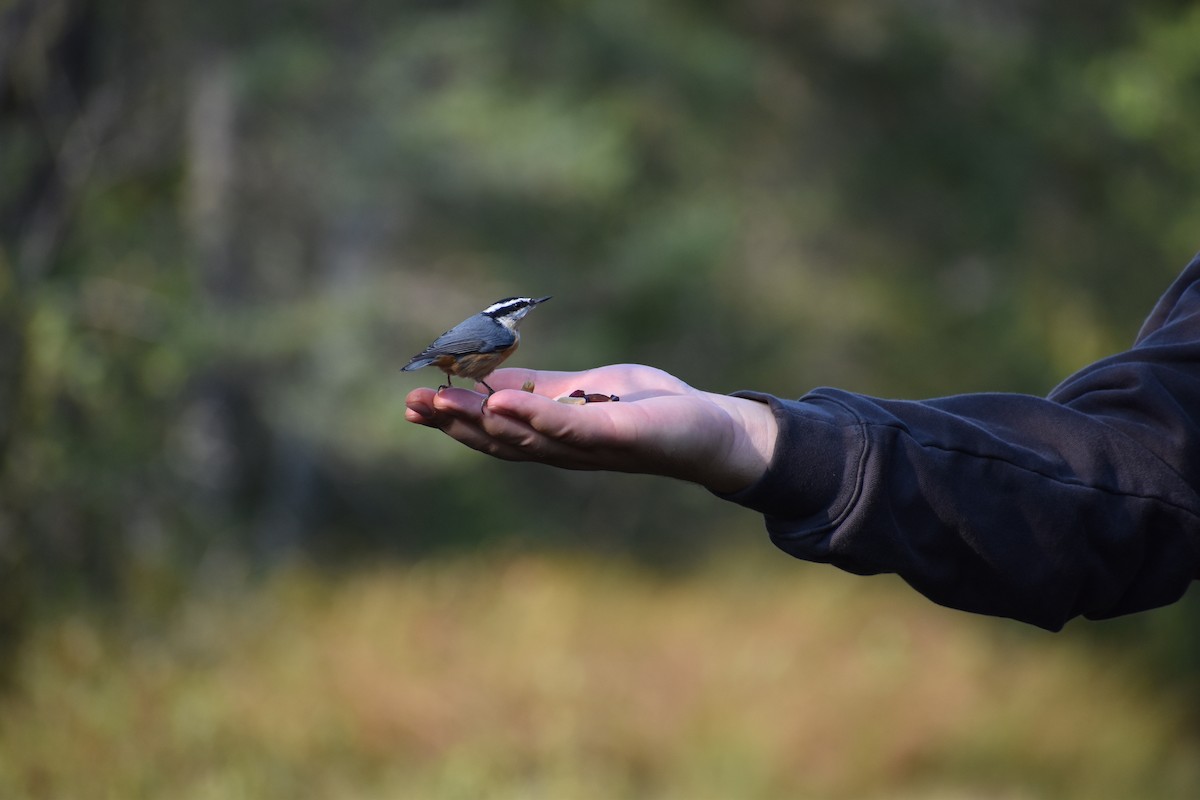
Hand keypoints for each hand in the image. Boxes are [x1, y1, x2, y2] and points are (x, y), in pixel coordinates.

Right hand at [404, 364, 777, 492]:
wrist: (714, 430)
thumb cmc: (652, 410)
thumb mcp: (588, 389)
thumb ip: (543, 390)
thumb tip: (491, 383)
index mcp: (555, 435)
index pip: (494, 430)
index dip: (452, 418)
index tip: (413, 402)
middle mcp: (565, 448)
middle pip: (499, 439)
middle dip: (453, 422)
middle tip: (411, 404)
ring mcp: (590, 445)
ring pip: (524, 436)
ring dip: (479, 420)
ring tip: (440, 400)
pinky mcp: (618, 436)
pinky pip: (570, 425)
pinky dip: (534, 415)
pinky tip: (499, 401)